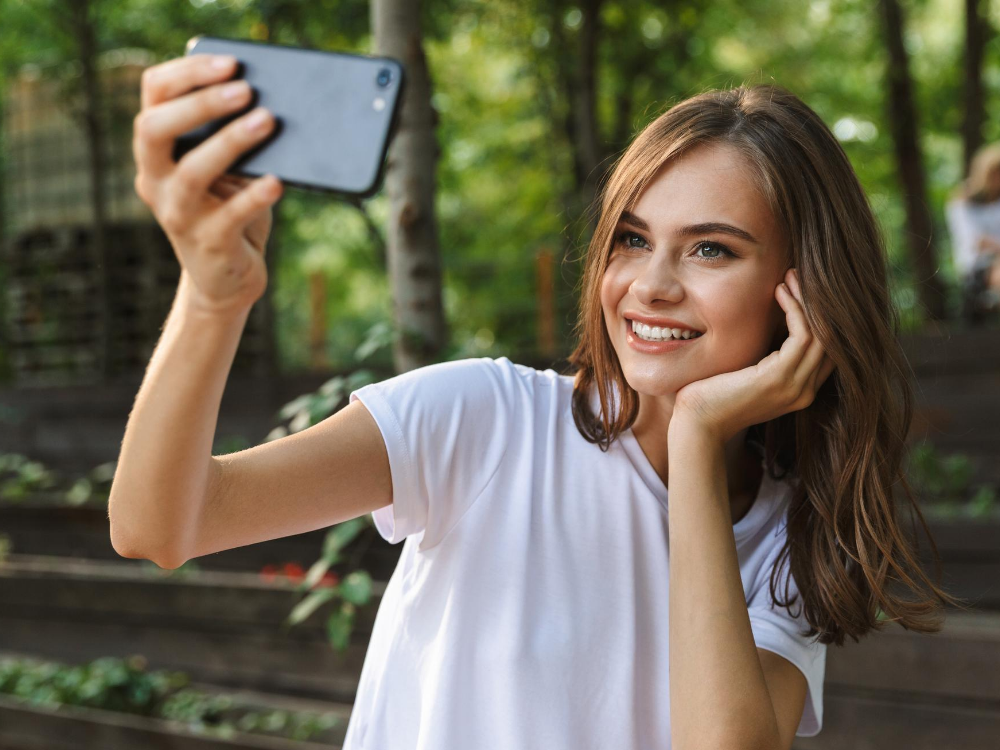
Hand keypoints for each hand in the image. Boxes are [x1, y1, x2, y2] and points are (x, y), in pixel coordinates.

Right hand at [132, 50, 283, 316]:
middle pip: (155, 128)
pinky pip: (230, 216)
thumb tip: (268, 104)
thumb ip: (231, 139)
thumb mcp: (228, 172)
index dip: (187, 74)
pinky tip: (277, 181)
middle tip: (245, 89)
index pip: (154, 96)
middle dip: (200, 103)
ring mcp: (178, 214)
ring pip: (193, 171)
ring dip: (230, 142)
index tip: (229, 63)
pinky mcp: (209, 244)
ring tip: (267, 121)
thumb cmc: (230, 213)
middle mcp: (156, 180)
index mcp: (156, 152)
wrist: (227, 280)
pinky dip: (255, 196)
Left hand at [671, 268, 836, 444]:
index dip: (819, 317)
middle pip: (831, 339)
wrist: (697, 424)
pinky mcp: (779, 379)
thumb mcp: (746, 373)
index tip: (802, 290)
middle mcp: (804, 391)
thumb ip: (765, 357)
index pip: (827, 350)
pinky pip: (803, 335)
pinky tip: (779, 292)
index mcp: (799, 391)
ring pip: (822, 334)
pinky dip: (795, 309)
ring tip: (790, 277)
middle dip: (818, 304)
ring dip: (807, 301)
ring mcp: (795, 387)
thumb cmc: (712, 397)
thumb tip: (769, 326)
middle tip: (799, 275)